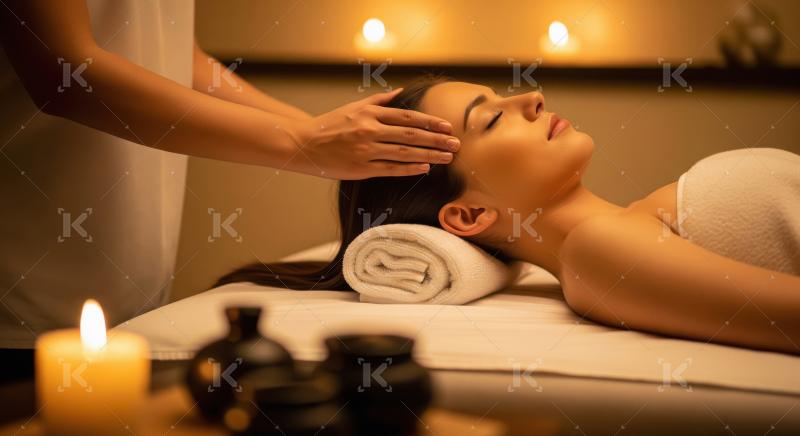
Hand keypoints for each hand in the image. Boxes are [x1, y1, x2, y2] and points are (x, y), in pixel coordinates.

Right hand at [284, 88, 460, 179]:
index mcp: (370, 113)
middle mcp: (370, 130)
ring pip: (404, 153)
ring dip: (429, 155)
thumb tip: (402, 92)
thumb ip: (380, 100)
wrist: (304, 144)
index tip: (447, 127)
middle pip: (411, 135)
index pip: (407, 117)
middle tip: (456, 145)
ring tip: (447, 158)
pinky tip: (425, 168)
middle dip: (437, 140)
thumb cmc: (331, 125)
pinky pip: (390, 169)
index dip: (430, 122)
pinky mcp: (360, 169)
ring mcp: (365, 150)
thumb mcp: (355, 107)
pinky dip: (409, 168)